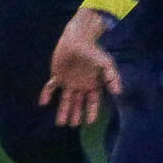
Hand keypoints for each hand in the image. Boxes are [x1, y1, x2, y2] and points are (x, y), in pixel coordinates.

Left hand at [39, 8, 121, 126]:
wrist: (77, 37)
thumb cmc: (93, 50)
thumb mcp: (106, 63)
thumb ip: (112, 77)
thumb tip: (119, 92)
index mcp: (92, 84)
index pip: (93, 102)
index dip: (92, 112)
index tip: (90, 122)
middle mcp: (80, 85)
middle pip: (78, 104)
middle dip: (76, 115)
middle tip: (73, 125)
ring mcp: (68, 81)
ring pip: (65, 99)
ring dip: (63, 111)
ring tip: (60, 123)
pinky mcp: (57, 75)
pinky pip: (51, 87)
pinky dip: (47, 94)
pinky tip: (43, 103)